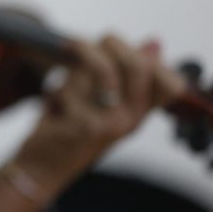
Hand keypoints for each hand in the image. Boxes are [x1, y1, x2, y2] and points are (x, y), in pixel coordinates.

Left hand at [12, 35, 184, 187]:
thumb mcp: (99, 99)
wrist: (42, 169)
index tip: (113, 51)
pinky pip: (68, 87)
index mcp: (140, 112)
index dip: (143, 57)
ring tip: (62, 84)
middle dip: (107, 45)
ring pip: (98, 69)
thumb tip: (153, 42)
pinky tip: (50, 108)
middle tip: (79, 46)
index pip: (170, 82)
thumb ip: (123, 72)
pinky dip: (53, 91)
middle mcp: (133, 119)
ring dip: (72, 69)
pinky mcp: (84, 126)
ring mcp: (111, 124)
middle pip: (137, 64)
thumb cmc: (67, 128)